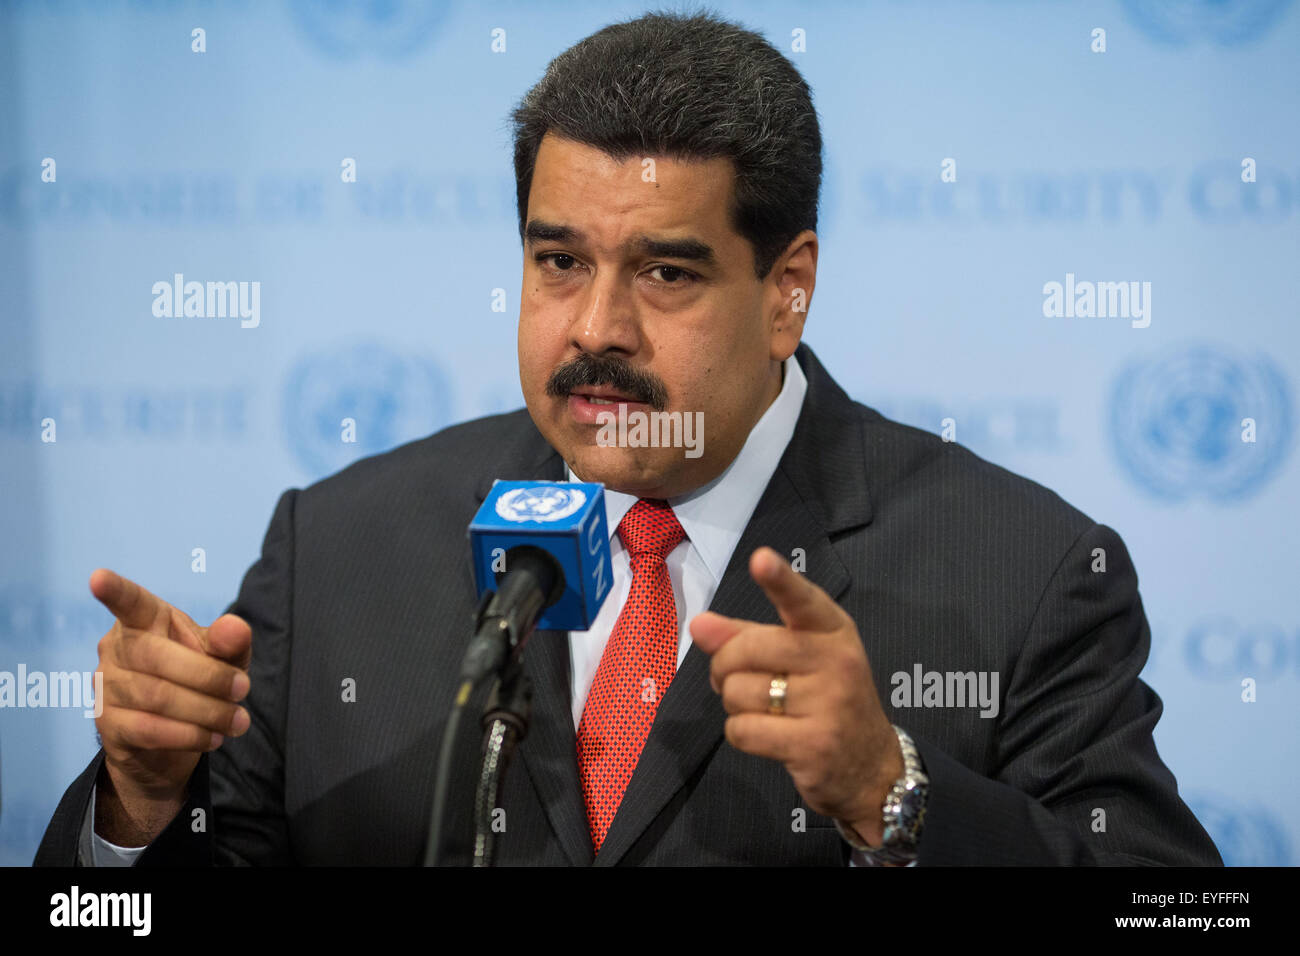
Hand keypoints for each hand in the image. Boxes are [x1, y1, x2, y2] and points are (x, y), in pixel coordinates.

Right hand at [89, 569, 251, 842]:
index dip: (116, 591)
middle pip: (158, 657)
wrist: (171, 742)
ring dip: (207, 711)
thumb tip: (235, 627)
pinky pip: (150, 729)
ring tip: (238, 720)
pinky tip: (214, 737)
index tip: (98, 578)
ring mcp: (107, 686)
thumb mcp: (222, 658)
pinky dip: (189, 735)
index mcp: (145, 621)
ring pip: (157, 696)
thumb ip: (230, 642)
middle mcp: (117, 648)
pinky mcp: (108, 725)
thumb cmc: (197, 681)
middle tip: (244, 689)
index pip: (130, 603)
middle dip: (209, 676)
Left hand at [689, 547, 902, 844]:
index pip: (803, 600)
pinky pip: (743, 730)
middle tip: (732, 678)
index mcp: (833, 630)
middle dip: (724, 666)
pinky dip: (740, 732)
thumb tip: (699, 624)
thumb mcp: (799, 658)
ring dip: (734, 703)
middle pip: (748, 650)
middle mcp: (837, 662)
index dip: (780, 580)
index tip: (761, 559)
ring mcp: (828, 705)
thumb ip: (747, 636)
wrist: (871, 767)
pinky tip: (765, 735)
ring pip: (739, 692)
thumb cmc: (826, 699)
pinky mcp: (813, 745)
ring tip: (760, 708)